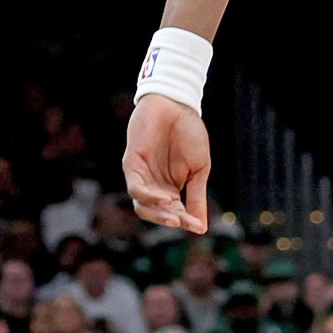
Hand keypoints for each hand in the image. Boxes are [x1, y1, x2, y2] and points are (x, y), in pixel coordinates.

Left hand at [123, 93, 211, 233]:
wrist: (177, 104)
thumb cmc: (189, 133)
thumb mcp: (199, 169)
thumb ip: (196, 196)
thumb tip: (201, 227)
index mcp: (171, 189)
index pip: (175, 213)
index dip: (186, 222)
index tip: (198, 228)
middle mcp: (154, 186)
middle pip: (157, 214)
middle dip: (171, 220)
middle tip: (184, 223)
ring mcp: (142, 176)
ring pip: (143, 206)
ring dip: (158, 214)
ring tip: (175, 217)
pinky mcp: (132, 164)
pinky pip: (136, 188)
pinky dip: (149, 197)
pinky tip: (165, 199)